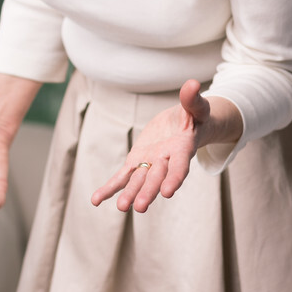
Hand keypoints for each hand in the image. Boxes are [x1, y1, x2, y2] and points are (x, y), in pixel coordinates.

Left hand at [90, 79, 236, 212]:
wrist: (185, 124)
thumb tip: (192, 83)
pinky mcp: (137, 161)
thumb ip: (192, 99)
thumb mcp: (196, 107)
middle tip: (139, 207)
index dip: (174, 178)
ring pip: (138, 181)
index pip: (179, 166)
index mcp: (182, 148)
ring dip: (128, 193)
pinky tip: (95, 200)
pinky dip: (110, 188)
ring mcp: (150, 163)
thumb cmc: (195, 116)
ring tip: (120, 207)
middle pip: (156, 177)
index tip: (167, 192)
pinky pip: (122, 176)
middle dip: (148, 192)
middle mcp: (166, 160)